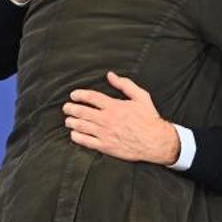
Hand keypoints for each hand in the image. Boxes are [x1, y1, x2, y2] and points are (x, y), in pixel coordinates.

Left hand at [63, 71, 179, 164]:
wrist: (155, 141)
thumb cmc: (149, 119)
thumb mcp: (141, 96)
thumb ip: (125, 84)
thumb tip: (111, 75)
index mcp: (114, 106)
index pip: (91, 97)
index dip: (79, 95)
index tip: (74, 95)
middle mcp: (107, 119)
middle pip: (82, 112)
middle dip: (70, 108)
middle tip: (66, 107)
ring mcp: (105, 134)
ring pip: (81, 126)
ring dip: (71, 122)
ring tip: (68, 120)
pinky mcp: (105, 146)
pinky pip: (86, 141)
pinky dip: (77, 137)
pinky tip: (74, 134)